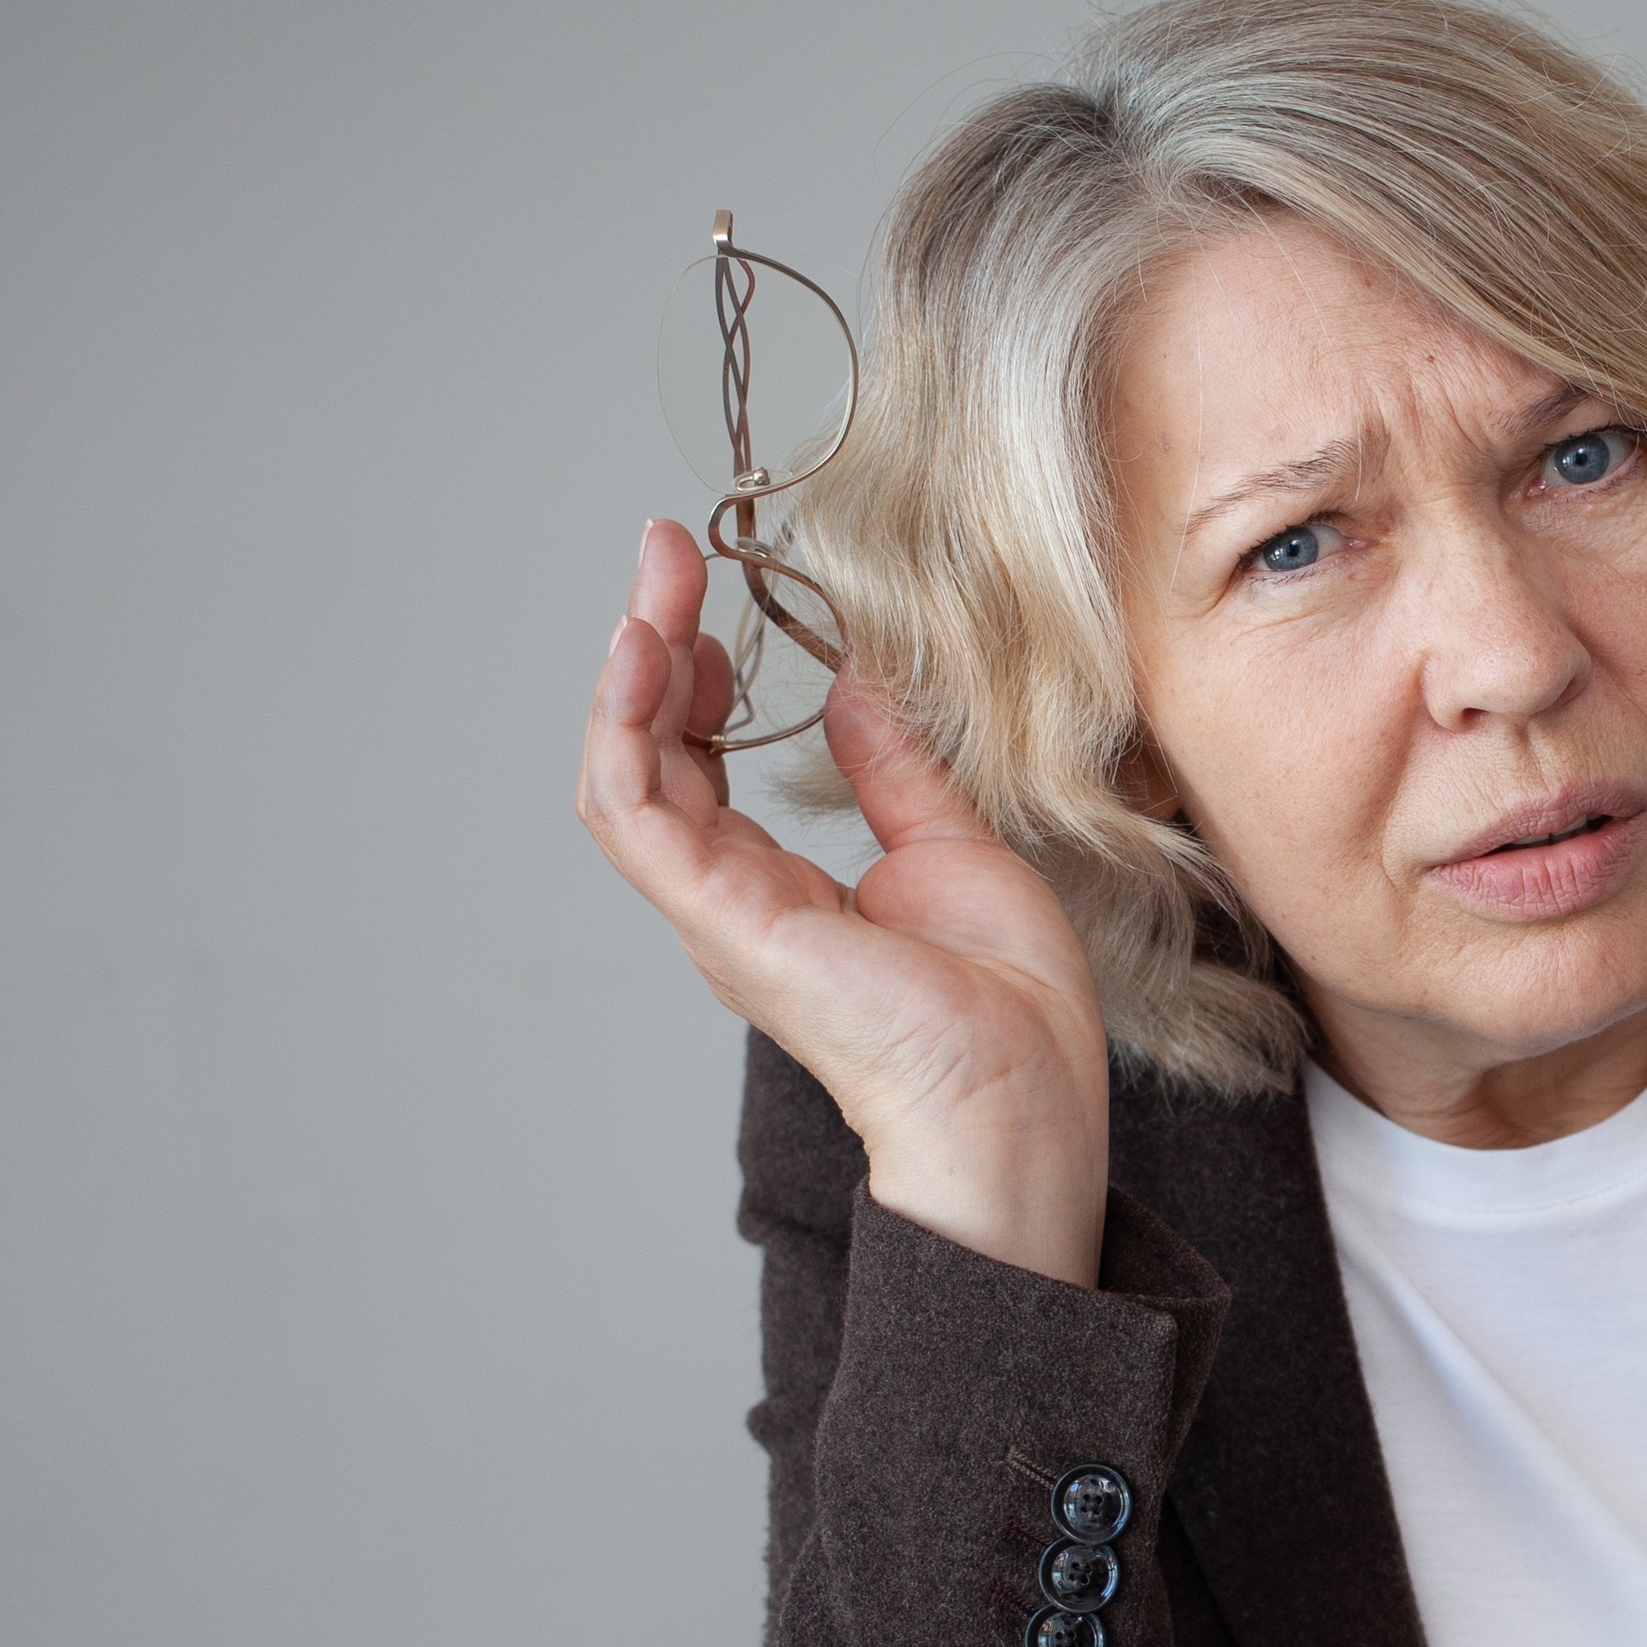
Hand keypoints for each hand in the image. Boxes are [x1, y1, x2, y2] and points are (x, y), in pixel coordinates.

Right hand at [575, 520, 1112, 1285]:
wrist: (1022, 1093)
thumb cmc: (1002, 1009)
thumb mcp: (950, 845)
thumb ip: (891, 766)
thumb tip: (853, 684)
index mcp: (775, 889)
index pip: (694, 764)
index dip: (693, 674)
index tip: (711, 593)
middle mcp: (728, 900)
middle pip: (648, 756)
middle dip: (650, 646)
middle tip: (666, 553)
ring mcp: (717, 913)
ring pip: (624, 775)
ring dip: (629, 671)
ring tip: (652, 584)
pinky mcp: (723, 919)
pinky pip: (635, 814)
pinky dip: (626, 729)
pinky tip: (647, 651)